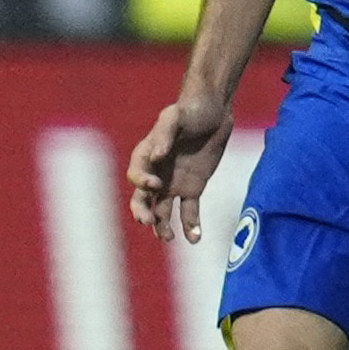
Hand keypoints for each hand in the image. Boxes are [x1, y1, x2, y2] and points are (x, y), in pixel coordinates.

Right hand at [127, 95, 234, 243]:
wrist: (212, 112)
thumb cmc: (189, 111)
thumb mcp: (175, 116)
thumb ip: (164, 135)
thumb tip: (157, 157)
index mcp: (145, 157)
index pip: (136, 175)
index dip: (142, 183)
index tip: (155, 184)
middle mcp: (155, 174)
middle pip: (142, 200)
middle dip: (144, 212)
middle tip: (150, 221)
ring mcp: (172, 184)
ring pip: (162, 211)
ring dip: (163, 226)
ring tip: (170, 238)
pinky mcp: (192, 189)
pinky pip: (189, 211)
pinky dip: (191, 225)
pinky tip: (195, 238)